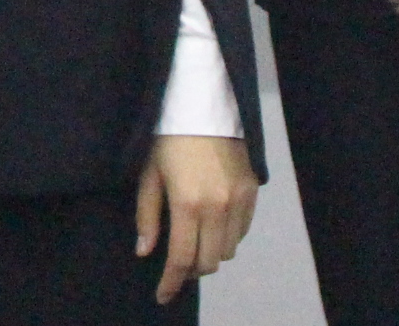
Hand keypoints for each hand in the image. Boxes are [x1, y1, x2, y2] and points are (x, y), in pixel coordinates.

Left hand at [132, 133, 255, 303]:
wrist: (203, 104)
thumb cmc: (167, 137)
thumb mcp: (149, 174)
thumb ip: (147, 216)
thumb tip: (145, 252)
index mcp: (188, 203)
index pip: (183, 259)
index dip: (171, 282)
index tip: (163, 295)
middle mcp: (218, 207)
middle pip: (209, 261)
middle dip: (191, 270)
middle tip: (177, 264)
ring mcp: (239, 199)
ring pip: (228, 250)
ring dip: (210, 252)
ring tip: (195, 239)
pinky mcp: (253, 191)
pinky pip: (243, 230)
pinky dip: (228, 235)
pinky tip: (213, 223)